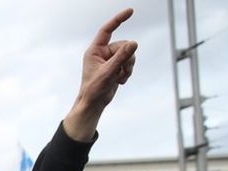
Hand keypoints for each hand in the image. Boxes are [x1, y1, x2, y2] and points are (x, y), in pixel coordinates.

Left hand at [63, 8, 137, 141]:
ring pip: (129, 54)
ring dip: (128, 66)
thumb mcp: (108, 72)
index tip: (130, 11)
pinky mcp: (116, 66)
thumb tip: (134, 43)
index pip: (107, 30)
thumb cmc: (94, 89)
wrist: (94, 103)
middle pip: (124, 45)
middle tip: (121, 71)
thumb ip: (121, 57)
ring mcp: (110, 59)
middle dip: (127, 58)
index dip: (118, 20)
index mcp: (94, 51)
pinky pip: (129, 62)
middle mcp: (102, 53)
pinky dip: (127, 72)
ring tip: (119, 78)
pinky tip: (120, 81)